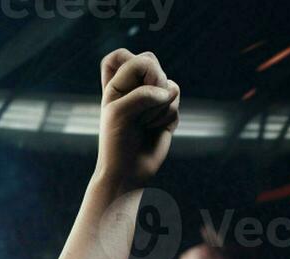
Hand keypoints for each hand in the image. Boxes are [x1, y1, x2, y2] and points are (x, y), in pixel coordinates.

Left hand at [96, 50, 179, 190]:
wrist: (129, 170)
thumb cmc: (117, 141)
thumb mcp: (120, 112)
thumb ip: (143, 93)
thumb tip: (170, 91)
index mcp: (113, 83)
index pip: (120, 56)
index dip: (127, 66)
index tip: (125, 88)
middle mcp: (133, 85)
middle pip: (150, 60)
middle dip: (150, 83)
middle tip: (139, 109)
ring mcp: (152, 96)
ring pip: (168, 83)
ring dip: (156, 107)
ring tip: (143, 124)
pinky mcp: (167, 108)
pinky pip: (176, 100)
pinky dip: (165, 117)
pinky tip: (154, 129)